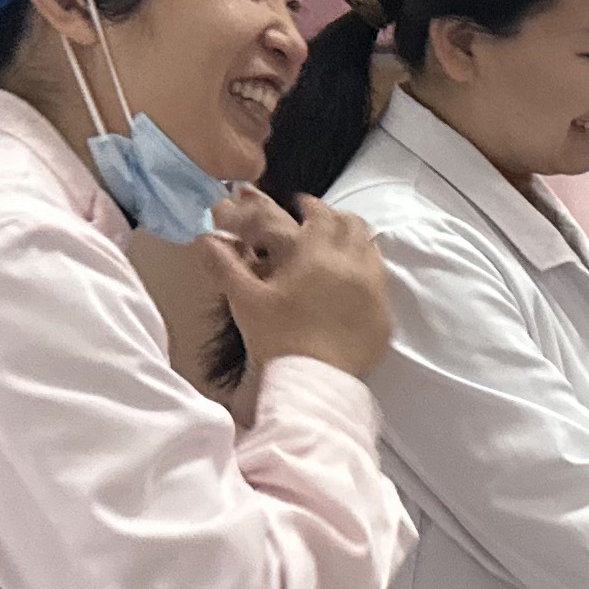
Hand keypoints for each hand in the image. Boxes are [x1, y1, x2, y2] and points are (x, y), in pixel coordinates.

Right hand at [213, 190, 391, 381]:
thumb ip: (225, 264)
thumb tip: (205, 239)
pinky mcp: (383, 317)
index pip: (321, 214)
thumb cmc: (277, 340)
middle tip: (319, 224)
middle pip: (352, 225)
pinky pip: (382, 283)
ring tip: (337, 250)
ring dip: (355, 242)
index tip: (301, 205)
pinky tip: (352, 285)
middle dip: (335, 219)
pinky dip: (368, 273)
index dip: (310, 205)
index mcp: (318, 255)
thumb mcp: (245, 300)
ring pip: (371, 250)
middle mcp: (353, 267)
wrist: (312, 383)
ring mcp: (374, 292)